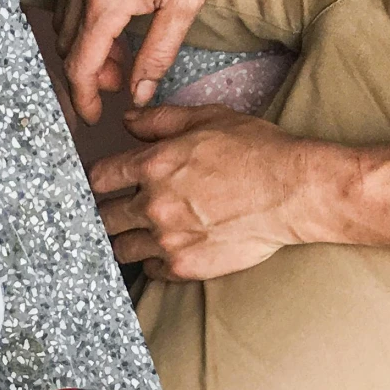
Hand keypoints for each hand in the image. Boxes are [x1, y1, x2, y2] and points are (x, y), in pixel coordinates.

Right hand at [55, 0, 219, 124]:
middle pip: (69, 50)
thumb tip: (139, 92)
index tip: (94, 116)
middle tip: (121, 78)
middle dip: (91, 74)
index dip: (85, 99)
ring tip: (122, 48)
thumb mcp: (184, 0)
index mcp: (105, 6)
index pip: (81, 69)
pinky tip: (112, 18)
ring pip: (66, 26)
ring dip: (87, 47)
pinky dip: (84, 20)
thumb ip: (158, 52)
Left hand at [88, 107, 336, 278]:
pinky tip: (166, 248)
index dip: (98, 180)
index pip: (100, 177)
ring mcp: (165, 240)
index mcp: (155, 166)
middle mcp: (153, 205)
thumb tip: (128, 120)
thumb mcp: (209, 119)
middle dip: (107, 213)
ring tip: (139, 233)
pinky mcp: (182, 267)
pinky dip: (152, 261)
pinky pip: (149, 270)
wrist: (291, 193)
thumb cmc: (256, 151)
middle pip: (104, 218)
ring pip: (121, 249)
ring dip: (127, 240)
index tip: (104, 183)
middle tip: (118, 211)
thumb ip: (161, 121)